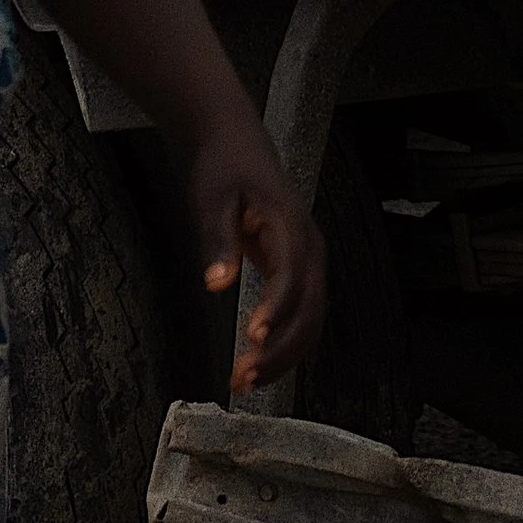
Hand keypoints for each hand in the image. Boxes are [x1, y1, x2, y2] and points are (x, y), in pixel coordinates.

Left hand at [191, 128, 325, 394]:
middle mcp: (309, 247)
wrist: (234, 140)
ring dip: (283, 356)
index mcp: (290, 224)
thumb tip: (216, 285)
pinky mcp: (298, 271)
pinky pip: (301, 315)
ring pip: (310, 321)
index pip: (292, 274)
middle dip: (280, 349)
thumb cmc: (223, 166)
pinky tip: (254, 364)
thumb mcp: (212, 196)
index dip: (277, 307)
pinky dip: (282, 344)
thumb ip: (217, 240)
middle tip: (243, 377)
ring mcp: (308, 261)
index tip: (253, 336)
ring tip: (244, 381)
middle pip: (309, 309)